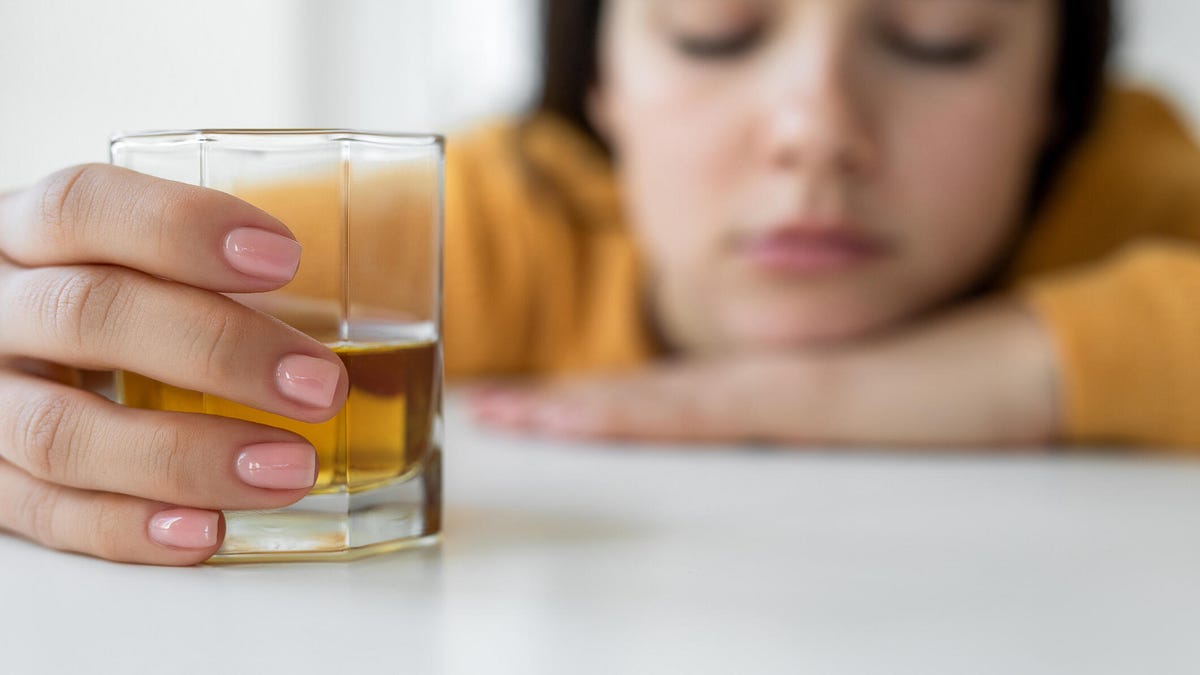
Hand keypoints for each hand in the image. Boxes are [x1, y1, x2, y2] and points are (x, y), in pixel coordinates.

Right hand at [0, 165, 348, 564]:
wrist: (11, 352)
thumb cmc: (109, 298)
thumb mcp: (135, 261)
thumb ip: (214, 269)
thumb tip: (386, 300)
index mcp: (28, 232)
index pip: (84, 206)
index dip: (180, 228)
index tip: (286, 258)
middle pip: (85, 314)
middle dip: (215, 350)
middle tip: (320, 386)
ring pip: (60, 432)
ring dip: (184, 456)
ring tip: (290, 469)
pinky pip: (44, 515)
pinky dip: (130, 528)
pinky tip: (208, 533)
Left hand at [470, 300, 1060, 446]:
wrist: (1006, 366)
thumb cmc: (928, 401)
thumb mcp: (837, 434)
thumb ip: (783, 442)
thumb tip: (741, 471)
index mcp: (749, 399)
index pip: (645, 407)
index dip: (577, 409)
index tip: (518, 414)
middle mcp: (746, 389)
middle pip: (628, 400)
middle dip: (551, 409)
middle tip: (482, 411)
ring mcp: (769, 392)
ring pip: (650, 402)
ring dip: (573, 409)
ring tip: (506, 413)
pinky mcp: (800, 402)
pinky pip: (705, 414)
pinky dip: (641, 414)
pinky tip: (591, 417)